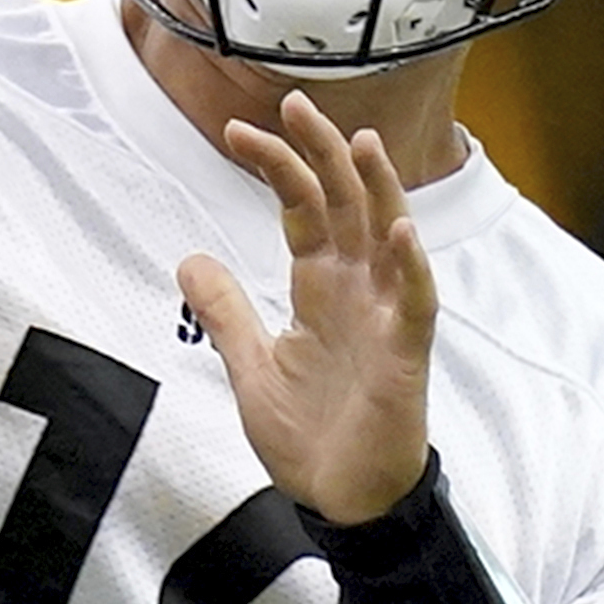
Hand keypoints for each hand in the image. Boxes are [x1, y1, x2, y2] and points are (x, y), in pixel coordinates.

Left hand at [181, 92, 436, 524]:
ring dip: (378, 191)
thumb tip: (187, 258)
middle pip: (345, 205)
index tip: (238, 131)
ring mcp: (385, 318)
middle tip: (296, 102)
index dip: (277, 168)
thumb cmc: (309, 435)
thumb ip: (224, 309)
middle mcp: (356, 291)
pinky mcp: (405, 356)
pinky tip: (400, 233)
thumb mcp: (249, 364)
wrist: (341, 501)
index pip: (303, 209)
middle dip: (323, 153)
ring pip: (388, 239)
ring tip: (362, 143)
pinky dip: (410, 268)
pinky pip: (415, 303)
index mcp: (320, 287)